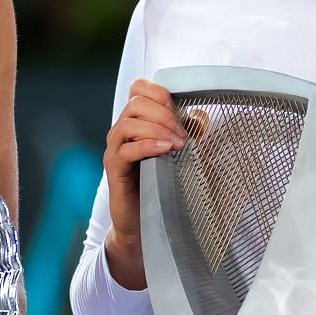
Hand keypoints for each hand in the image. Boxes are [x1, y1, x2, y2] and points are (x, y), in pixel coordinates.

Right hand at [102, 79, 185, 289]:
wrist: (145, 225)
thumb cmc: (162, 188)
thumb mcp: (180, 156)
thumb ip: (188, 135)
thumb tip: (201, 117)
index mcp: (136, 123)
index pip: (137, 89)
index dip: (157, 91)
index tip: (178, 107)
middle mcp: (121, 133)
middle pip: (135, 103)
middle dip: (164, 113)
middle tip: (184, 134)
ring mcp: (115, 151)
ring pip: (128, 123)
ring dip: (158, 128)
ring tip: (178, 144)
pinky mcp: (114, 171)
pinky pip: (125, 150)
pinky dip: (147, 145)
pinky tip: (166, 150)